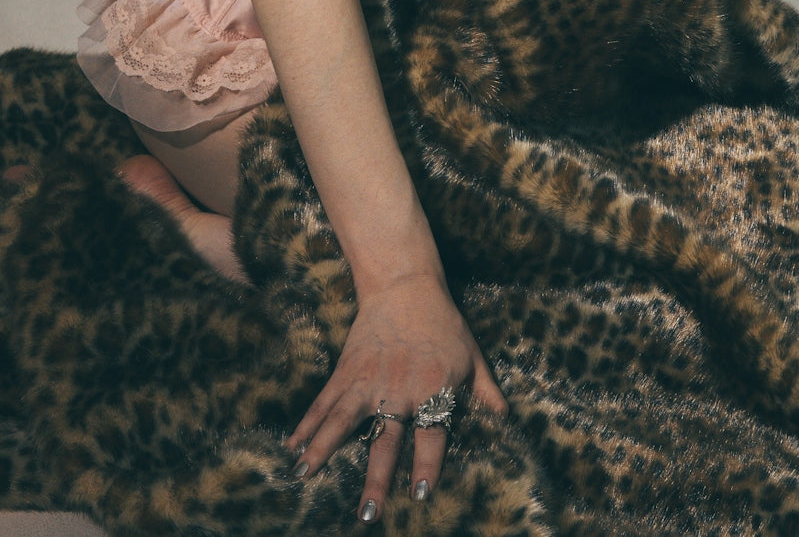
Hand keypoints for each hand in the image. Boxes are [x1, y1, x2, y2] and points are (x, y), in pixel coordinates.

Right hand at [286, 271, 506, 521]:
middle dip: (376, 480)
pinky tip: (293, 446)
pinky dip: (308, 424)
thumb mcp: (473, 356)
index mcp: (432, 391)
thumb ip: (487, 391)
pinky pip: (325, 401)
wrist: (406, 285)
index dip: (427, 466)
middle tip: (367, 514)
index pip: (432, 436)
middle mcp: (398, 391)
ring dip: (323, 450)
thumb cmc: (444, 322)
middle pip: (385, 442)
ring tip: (304, 476)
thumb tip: (505, 418)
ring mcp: (368, 381)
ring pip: (342, 421)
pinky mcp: (347, 370)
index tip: (421, 494)